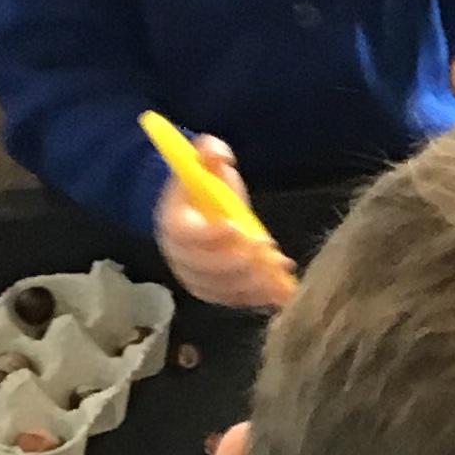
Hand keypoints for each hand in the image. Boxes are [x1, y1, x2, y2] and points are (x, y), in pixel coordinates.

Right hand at [151, 134, 294, 312]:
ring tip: (277, 267)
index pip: (184, 234)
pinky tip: (281, 289)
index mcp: (173, 222)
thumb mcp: (208, 165)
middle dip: (236, 260)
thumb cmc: (206, 189)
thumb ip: (211, 154)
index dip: (209, 234)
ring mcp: (196, 277)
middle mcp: (179, 255)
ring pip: (220, 288)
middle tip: (264, 248)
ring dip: (252, 281)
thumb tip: (217, 155)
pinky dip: (258, 297)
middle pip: (203, 267)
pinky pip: (233, 300)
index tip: (236, 226)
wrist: (203, 215)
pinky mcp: (214, 292)